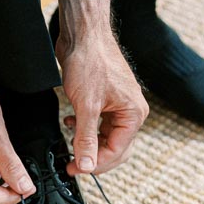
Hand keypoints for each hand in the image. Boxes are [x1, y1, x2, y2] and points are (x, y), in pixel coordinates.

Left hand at [54, 0, 147, 176]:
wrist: (83, 34)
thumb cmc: (90, 62)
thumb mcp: (86, 106)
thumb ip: (86, 139)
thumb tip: (86, 166)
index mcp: (134, 113)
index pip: (118, 151)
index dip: (96, 164)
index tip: (75, 169)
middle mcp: (131, 110)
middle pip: (115, 146)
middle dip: (94, 157)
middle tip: (72, 166)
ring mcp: (118, 104)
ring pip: (105, 135)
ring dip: (88, 142)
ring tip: (69, 143)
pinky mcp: (106, 98)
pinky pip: (99, 122)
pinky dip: (84, 127)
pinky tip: (70, 123)